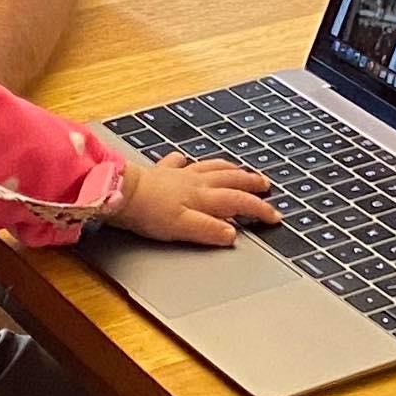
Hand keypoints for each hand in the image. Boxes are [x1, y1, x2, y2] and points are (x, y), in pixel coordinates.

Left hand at [109, 154, 279, 246]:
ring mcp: (179, 175)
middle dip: (251, 182)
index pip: (239, 201)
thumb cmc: (149, 212)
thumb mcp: (182, 228)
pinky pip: (178, 163)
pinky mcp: (161, 173)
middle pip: (230, 179)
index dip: (259, 209)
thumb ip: (209, 231)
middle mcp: (195, 182)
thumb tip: (232, 235)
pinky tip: (185, 160)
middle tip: (266, 185)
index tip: (274, 216)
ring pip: (211, 167)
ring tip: (239, 169)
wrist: (120, 191)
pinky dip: (186, 161)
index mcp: (204, 197)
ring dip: (229, 168)